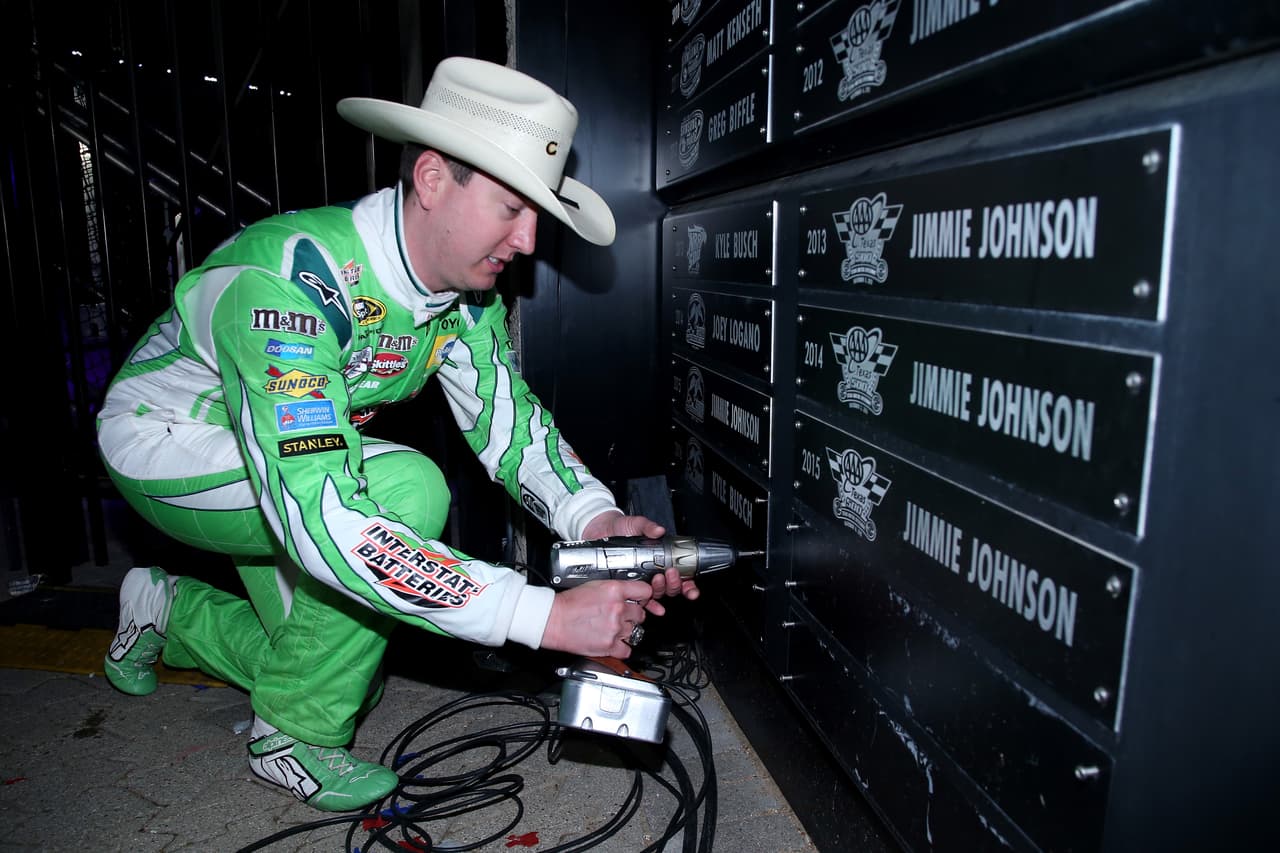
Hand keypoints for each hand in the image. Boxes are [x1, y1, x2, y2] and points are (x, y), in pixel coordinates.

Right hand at [540, 580, 654, 657]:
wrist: (553, 620)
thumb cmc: (569, 604)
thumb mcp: (595, 586)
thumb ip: (616, 590)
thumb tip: (631, 595)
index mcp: (614, 590)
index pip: (645, 591)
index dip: (645, 597)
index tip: (643, 601)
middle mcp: (617, 609)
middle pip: (641, 613)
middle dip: (632, 615)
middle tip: (620, 616)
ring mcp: (615, 628)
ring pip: (635, 631)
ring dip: (626, 631)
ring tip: (611, 628)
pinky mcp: (609, 646)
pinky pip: (627, 650)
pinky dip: (622, 648)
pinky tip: (613, 642)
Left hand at [580, 512, 700, 606]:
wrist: (599, 530)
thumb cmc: (620, 527)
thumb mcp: (635, 524)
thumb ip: (648, 527)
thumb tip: (659, 530)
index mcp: (660, 557)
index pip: (680, 574)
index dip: (688, 583)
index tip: (691, 588)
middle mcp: (654, 570)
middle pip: (671, 586)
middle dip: (675, 584)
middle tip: (671, 574)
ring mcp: (641, 579)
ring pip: (658, 593)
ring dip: (661, 590)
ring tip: (657, 581)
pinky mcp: (628, 586)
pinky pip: (641, 600)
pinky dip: (649, 605)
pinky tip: (654, 608)